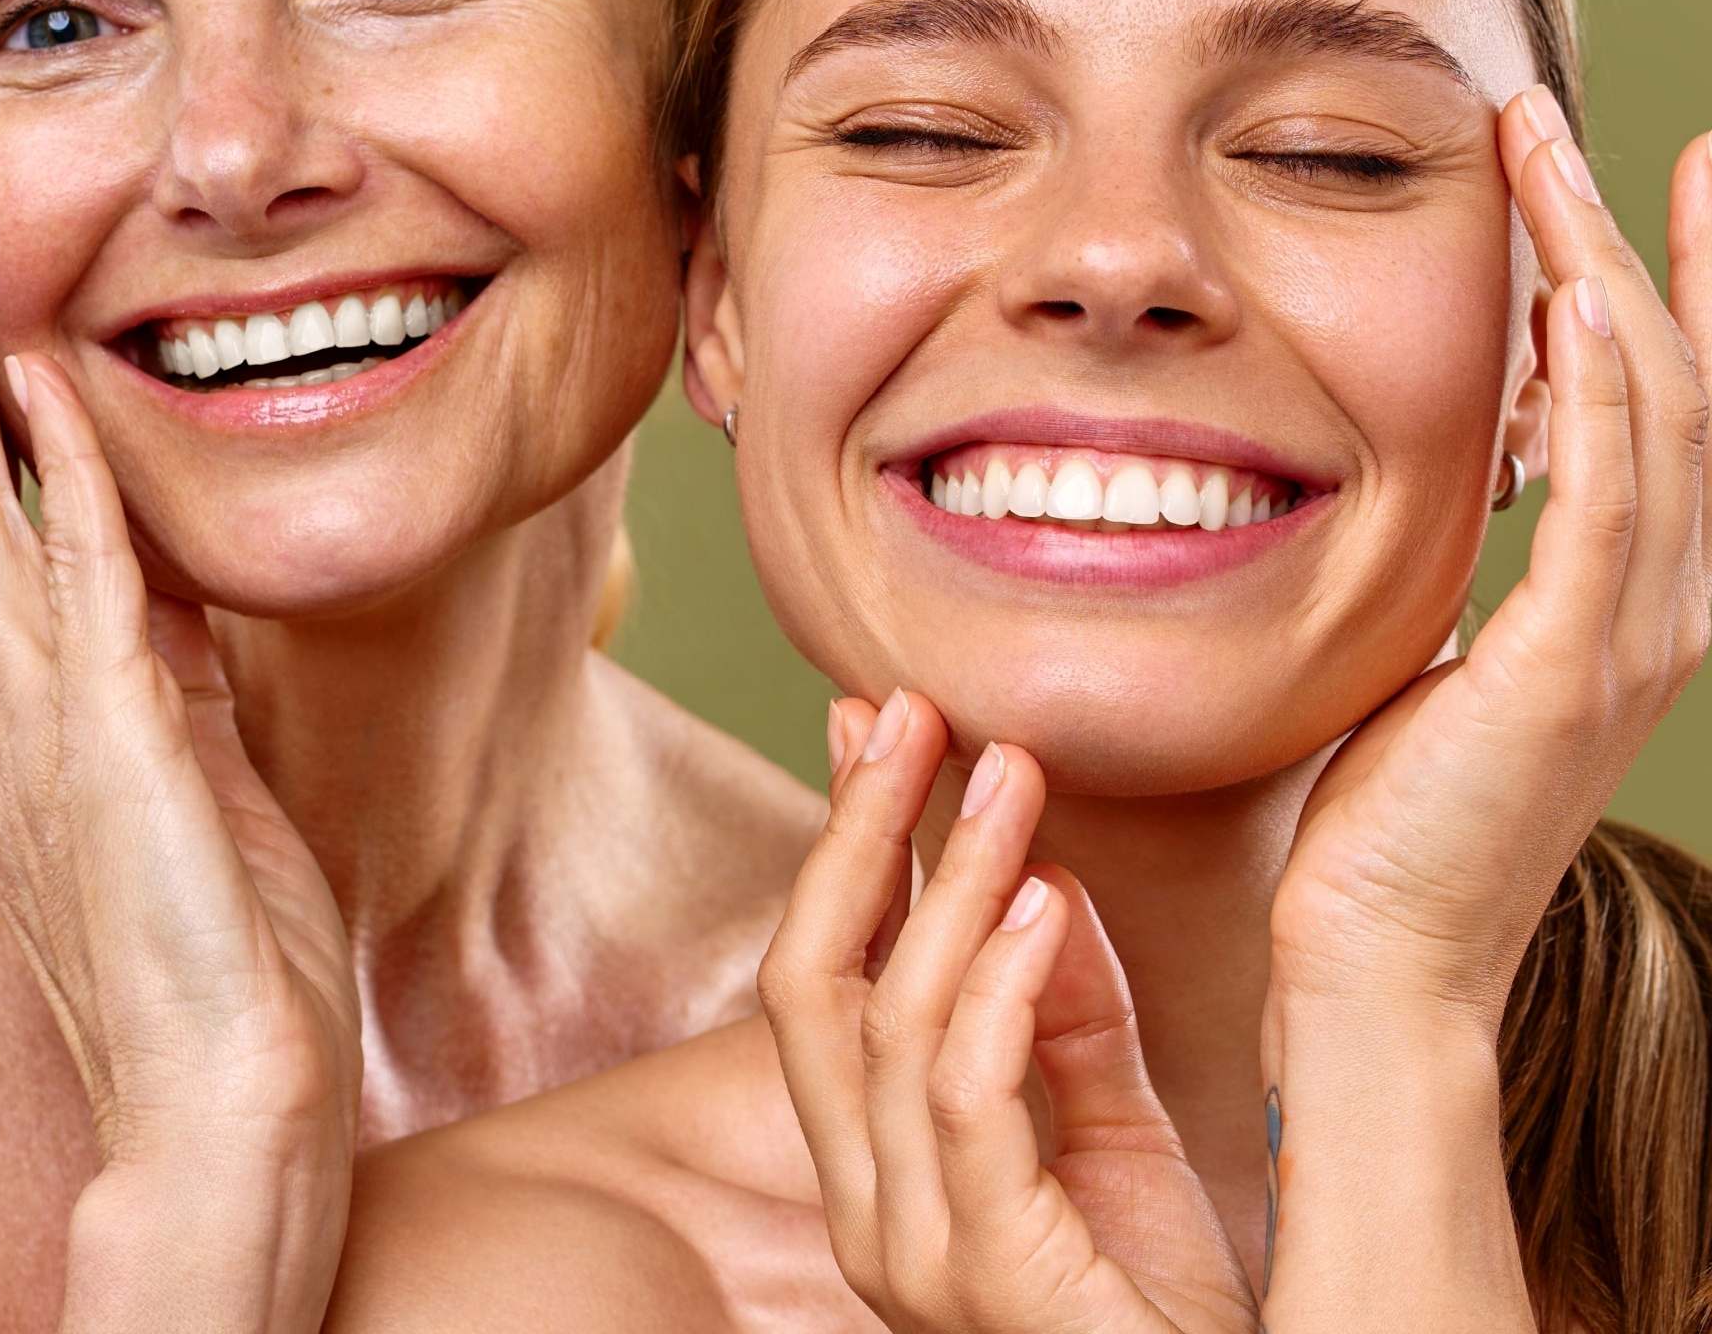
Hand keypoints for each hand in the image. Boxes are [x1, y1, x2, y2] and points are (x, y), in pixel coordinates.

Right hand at [0, 228, 361, 1291]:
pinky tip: (46, 395)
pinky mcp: (112, 754)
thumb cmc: (218, 955)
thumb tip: (163, 583)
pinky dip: (62, 482)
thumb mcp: (191, 780)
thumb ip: (163, 681)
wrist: (226, 1104)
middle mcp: (1, 724)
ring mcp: (42, 737)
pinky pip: (83, 587)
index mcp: (21, 732)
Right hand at [757, 689, 1258, 1333]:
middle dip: (858, 829)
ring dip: (949, 878)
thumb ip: (1068, 1015)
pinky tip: (1047, 896)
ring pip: (891, 1020)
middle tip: (916, 709)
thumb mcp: (1118, 1134)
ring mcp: (911, 1251)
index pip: (819, 971)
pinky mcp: (986, 1280)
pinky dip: (1002, 983)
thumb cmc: (1173, 1310)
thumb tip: (1040, 870)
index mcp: (876, 1167)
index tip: (873, 720)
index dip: (841, 838)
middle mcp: (864, 1206)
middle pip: (810, 979)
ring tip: (1008, 777)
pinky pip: (967, 1097)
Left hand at [1269, 95, 1710, 1026]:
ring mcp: (1631, 637)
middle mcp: (1658, 606)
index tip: (1607, 185)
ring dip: (1608, 271)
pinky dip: (1604, 392)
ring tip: (1557, 155)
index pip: (1658, 411)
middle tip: (1573, 126)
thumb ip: (1470, 564)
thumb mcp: (1440, 654)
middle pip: (1679, 382)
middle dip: (1636, 241)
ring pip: (1653, 410)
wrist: (1379, 956)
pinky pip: (1612, 497)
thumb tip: (1443, 468)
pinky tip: (1571, 302)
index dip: (1652, 286)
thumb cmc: (1389, 816)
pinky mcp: (1573, 666)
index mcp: (1623, 602)